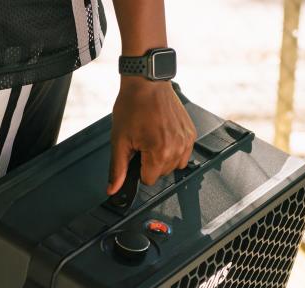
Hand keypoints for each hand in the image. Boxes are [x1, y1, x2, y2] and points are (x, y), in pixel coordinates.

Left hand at [108, 78, 196, 194]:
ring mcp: (186, 140)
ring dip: (162, 157)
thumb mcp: (119, 140)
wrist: (147, 82)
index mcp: (159, 152)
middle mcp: (177, 147)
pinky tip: (162, 135)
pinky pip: (183, 153)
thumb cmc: (133, 105)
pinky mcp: (191, 133)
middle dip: (150, 162)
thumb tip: (113, 189)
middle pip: (162, 173)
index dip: (138, 169)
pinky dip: (173, 149)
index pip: (149, 180)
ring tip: (152, 137)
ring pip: (174, 165)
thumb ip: (117, 168)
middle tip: (142, 141)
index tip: (136, 154)